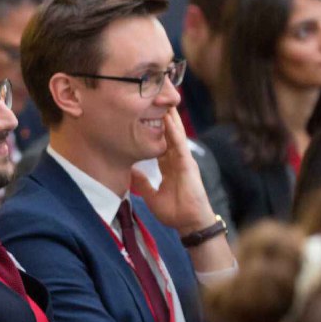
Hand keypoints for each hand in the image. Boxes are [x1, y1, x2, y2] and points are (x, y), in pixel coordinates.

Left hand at [130, 108, 217, 234]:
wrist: (190, 223)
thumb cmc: (175, 212)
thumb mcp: (152, 196)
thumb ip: (143, 184)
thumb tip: (130, 172)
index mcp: (169, 167)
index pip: (160, 143)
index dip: (153, 130)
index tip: (144, 116)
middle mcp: (176, 160)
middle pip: (168, 134)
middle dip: (163, 117)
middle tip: (155, 98)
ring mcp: (183, 160)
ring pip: (175, 134)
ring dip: (169, 118)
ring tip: (162, 99)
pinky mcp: (187, 164)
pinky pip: (179, 144)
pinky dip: (174, 131)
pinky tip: (168, 119)